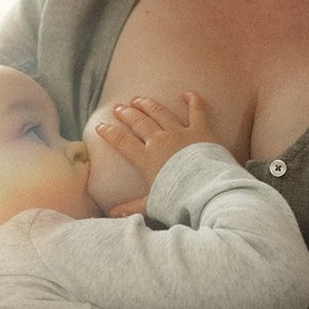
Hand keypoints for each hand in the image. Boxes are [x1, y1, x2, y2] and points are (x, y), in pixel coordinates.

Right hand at [95, 91, 219, 195]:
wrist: (208, 190)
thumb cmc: (179, 199)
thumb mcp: (153, 204)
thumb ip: (132, 207)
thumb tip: (112, 214)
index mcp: (146, 158)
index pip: (122, 141)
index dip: (109, 133)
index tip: (100, 126)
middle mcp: (160, 141)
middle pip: (139, 122)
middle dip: (126, 113)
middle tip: (118, 107)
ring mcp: (180, 133)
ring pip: (160, 113)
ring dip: (148, 104)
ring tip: (138, 99)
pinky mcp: (201, 130)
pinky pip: (196, 111)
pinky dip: (192, 100)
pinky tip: (187, 93)